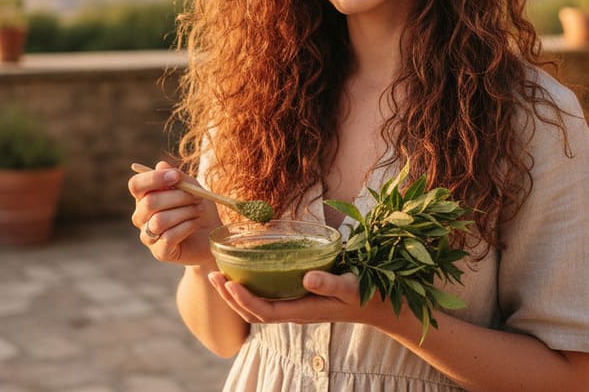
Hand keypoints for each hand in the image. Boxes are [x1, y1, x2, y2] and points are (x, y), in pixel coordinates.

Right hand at [128, 161, 220, 267]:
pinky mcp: (160, 252)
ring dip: (184, 212)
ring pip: (159, 220)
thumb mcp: (192, 188)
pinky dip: (186, 227)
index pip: (136, 185)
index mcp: (144, 197)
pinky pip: (169, 236)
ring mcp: (148, 236)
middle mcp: (141, 217)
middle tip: (197, 197)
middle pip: (149, 202)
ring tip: (198, 210)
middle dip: (178, 197)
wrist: (212, 235)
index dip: (153, 178)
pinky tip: (195, 223)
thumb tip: (161, 165)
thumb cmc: (199, 209)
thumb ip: (178, 177)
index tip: (175, 176)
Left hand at [207, 270, 388, 327]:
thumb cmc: (364, 293)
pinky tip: (243, 274)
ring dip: (235, 295)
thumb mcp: (350, 286)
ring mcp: (294, 307)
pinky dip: (249, 289)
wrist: (376, 303)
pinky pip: (265, 298)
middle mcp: (294, 312)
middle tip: (213, 276)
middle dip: (230, 298)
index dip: (244, 301)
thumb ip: (330, 283)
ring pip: (256, 308)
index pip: (264, 312)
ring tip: (219, 276)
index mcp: (303, 311)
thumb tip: (306, 278)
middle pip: (253, 313)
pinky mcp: (296, 298)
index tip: (229, 284)